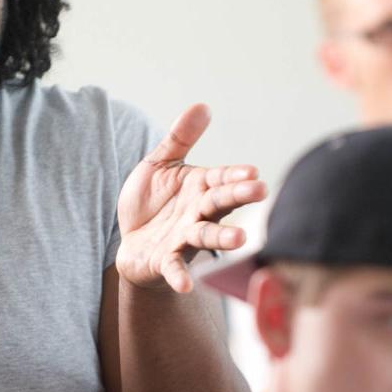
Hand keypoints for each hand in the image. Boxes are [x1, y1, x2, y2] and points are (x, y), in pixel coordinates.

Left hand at [115, 104, 265, 292]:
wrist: (131, 239)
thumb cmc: (151, 201)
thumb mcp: (160, 164)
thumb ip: (180, 138)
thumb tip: (202, 105)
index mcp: (199, 189)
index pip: (220, 179)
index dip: (234, 175)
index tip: (252, 171)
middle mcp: (197, 214)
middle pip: (219, 204)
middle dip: (237, 197)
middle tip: (260, 190)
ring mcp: (183, 239)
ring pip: (205, 237)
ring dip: (221, 239)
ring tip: (238, 240)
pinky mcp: (165, 261)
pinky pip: (174, 269)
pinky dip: (179, 277)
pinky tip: (185, 286)